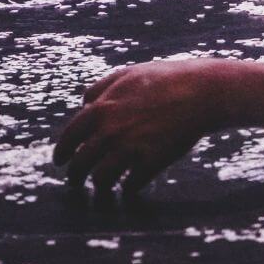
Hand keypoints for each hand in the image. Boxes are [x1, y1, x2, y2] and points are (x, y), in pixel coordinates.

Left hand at [53, 60, 233, 195]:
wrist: (202, 91)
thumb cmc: (166, 79)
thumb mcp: (128, 74)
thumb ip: (101, 88)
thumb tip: (83, 105)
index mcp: (99, 110)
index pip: (69, 138)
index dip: (62, 153)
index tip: (61, 162)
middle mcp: (109, 132)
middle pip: (81, 163)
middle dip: (76, 176)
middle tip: (76, 182)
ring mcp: (129, 148)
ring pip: (102, 179)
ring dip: (100, 186)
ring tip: (102, 188)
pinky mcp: (151, 162)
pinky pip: (131, 185)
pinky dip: (128, 189)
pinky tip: (130, 188)